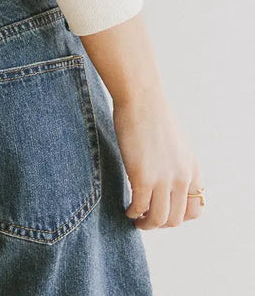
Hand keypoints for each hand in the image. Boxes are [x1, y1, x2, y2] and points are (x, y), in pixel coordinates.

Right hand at [112, 90, 204, 228]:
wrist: (141, 98)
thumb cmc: (152, 114)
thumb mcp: (176, 143)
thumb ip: (177, 164)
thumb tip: (167, 180)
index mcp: (193, 169)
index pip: (195, 209)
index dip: (179, 217)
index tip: (164, 214)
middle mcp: (182, 177)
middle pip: (176, 219)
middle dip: (160, 224)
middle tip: (147, 219)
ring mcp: (164, 179)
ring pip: (159, 219)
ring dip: (146, 224)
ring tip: (136, 220)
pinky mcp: (143, 177)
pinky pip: (139, 207)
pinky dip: (133, 213)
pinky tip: (127, 208)